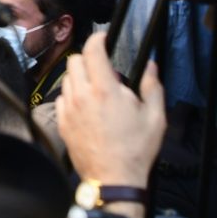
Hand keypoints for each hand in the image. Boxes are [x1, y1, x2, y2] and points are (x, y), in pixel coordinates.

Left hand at [57, 32, 165, 185]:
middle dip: (88, 60)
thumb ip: (152, 86)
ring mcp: (69, 109)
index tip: (103, 39)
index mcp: (105, 90)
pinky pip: (61, 99)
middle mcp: (82, 96)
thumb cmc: (134, 150)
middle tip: (104, 71)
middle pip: (74, 61)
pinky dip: (72, 97)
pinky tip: (86, 108)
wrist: (113, 179)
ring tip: (97, 92)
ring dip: (80, 78)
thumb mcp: (155, 117)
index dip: (97, 39)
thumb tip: (150, 67)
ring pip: (66, 79)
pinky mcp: (62, 123)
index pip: (92, 50)